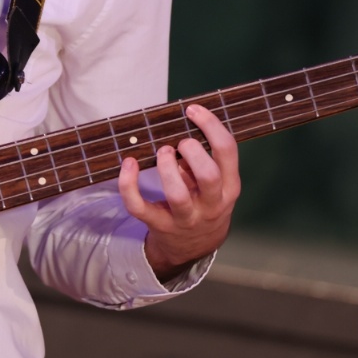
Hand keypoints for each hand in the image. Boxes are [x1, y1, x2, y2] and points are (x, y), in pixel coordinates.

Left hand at [118, 103, 240, 280]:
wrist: (195, 247)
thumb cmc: (204, 201)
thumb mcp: (216, 184)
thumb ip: (204, 158)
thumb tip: (181, 124)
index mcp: (229, 187)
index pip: (227, 151)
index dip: (211, 126)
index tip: (193, 110)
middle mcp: (211, 204)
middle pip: (208, 176)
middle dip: (193, 152)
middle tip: (181, 143)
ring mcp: (186, 218)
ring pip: (177, 195)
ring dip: (166, 168)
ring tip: (162, 152)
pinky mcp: (160, 226)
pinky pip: (139, 207)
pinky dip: (129, 184)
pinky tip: (128, 164)